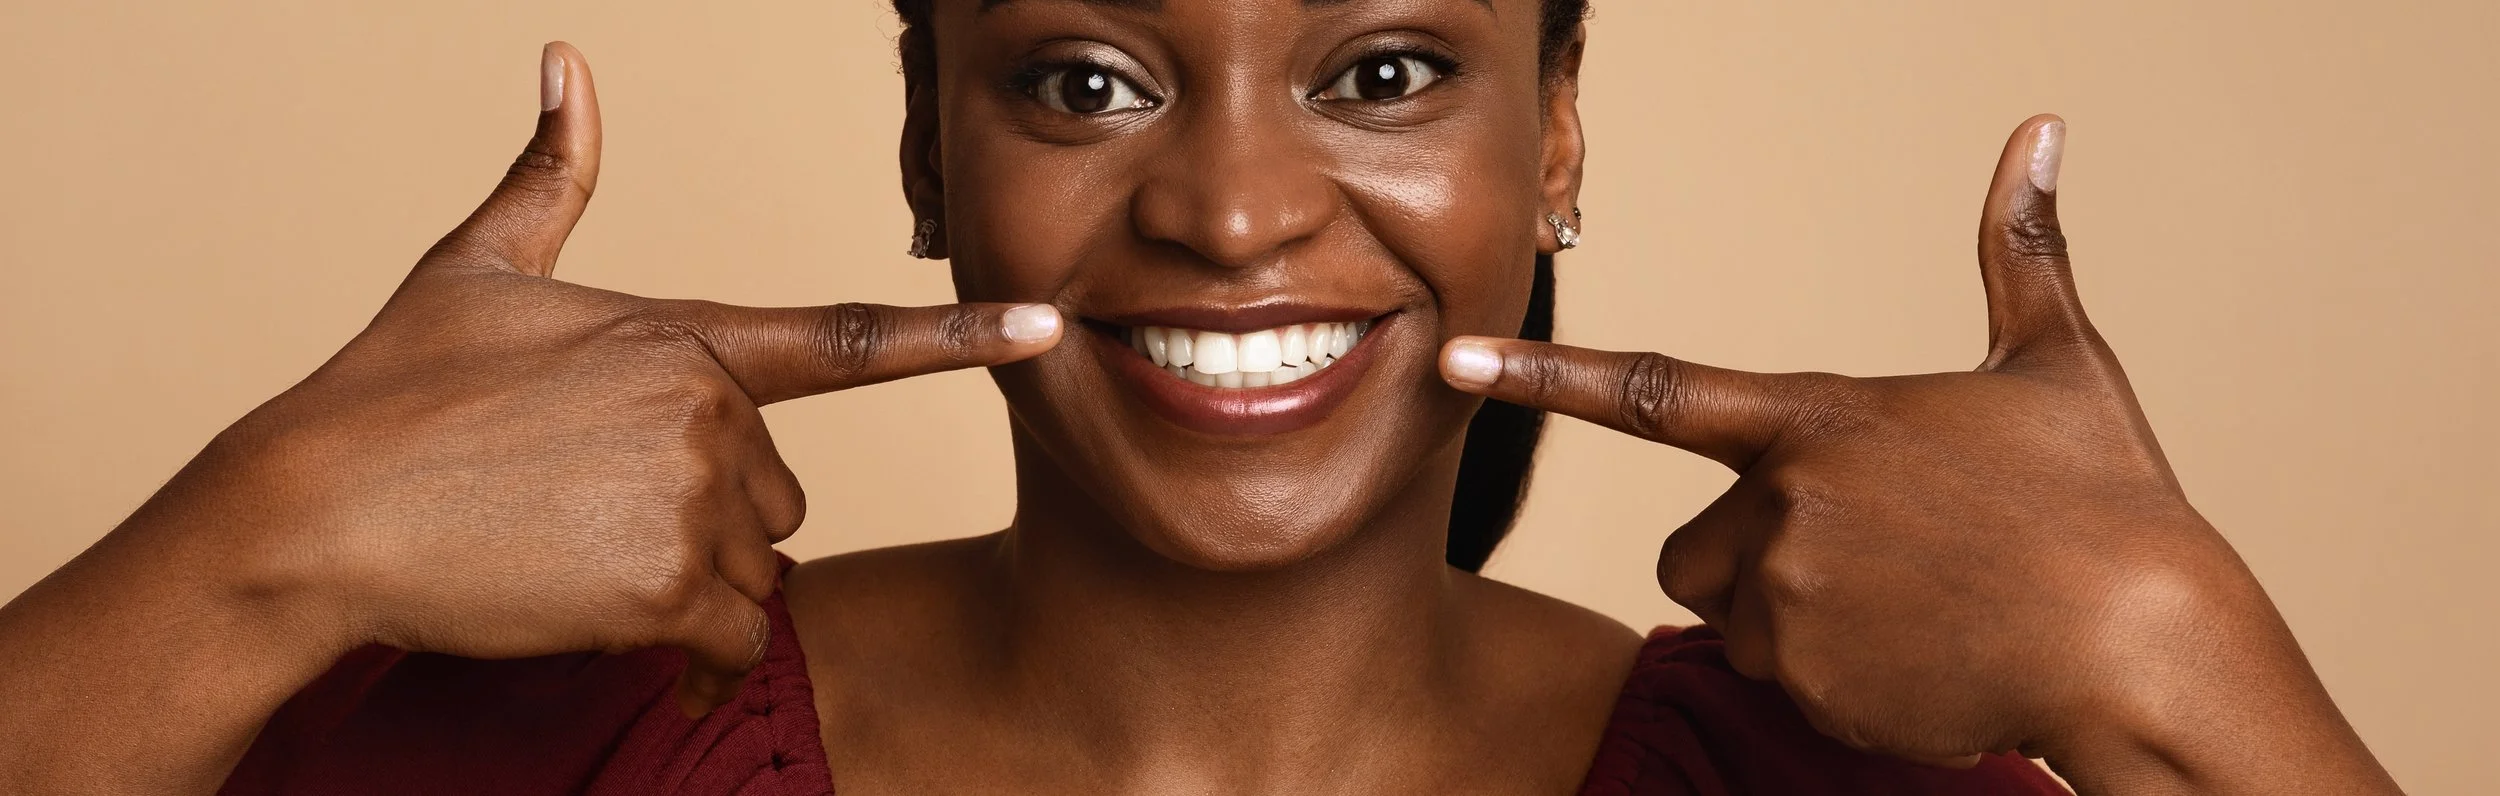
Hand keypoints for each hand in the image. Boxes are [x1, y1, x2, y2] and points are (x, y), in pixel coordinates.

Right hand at [169, 43, 1061, 715]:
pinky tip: (591, 607)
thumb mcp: (474, 271)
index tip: (1047, 327)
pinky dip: (681, 642)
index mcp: (683, 336)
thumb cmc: (387, 395)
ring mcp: (693, 497)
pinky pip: (728, 633)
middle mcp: (708, 410)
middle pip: (777, 491)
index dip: (957, 336)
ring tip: (572, 547)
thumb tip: (567, 62)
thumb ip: (549, 180)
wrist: (311, 514)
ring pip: (753, 566)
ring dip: (684, 574)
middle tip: (587, 501)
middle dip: (707, 510)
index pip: (848, 339)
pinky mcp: (667, 583)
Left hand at [1440, 117, 2394, 790]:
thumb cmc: (2107, 502)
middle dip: (1755, 555)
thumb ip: (2017, 252)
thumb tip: (2039, 134)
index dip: (1542, 375)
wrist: (2147, 648)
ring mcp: (1787, 601)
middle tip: (1876, 559)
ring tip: (1911, 609)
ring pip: (1738, 614)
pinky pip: (1780, 678)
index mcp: (1818, 419)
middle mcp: (1782, 509)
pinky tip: (1921, 659)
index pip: (1650, 390)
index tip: (1454, 360)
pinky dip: (1835, 678)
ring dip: (1796, 619)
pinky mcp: (1806, 682)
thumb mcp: (2057, 363)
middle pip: (1694, 543)